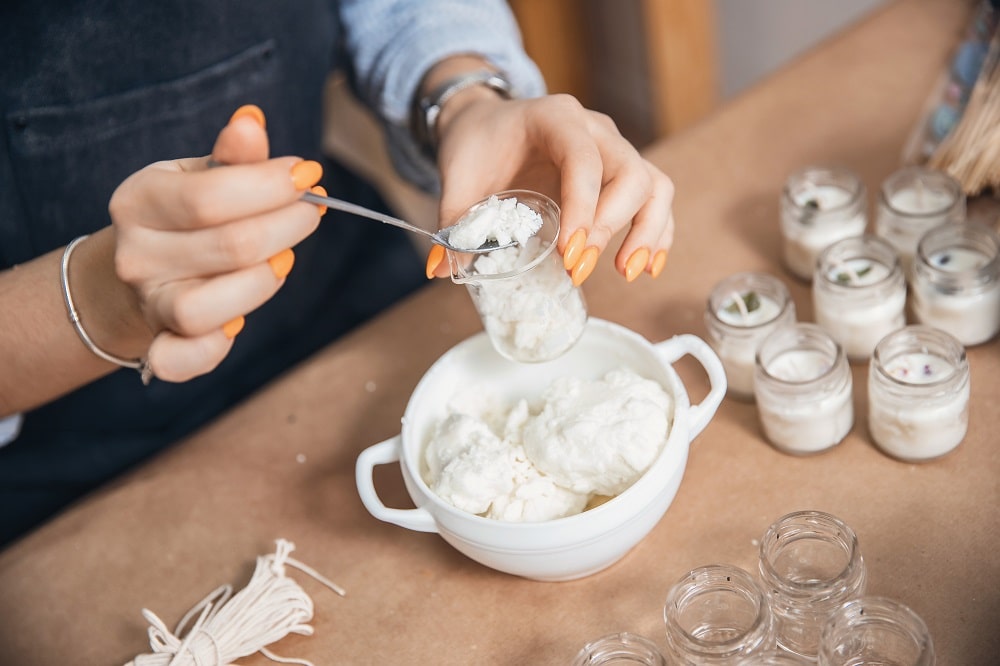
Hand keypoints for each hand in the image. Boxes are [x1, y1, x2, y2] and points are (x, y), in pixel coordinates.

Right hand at [109, 105, 325, 381]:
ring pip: (207, 308)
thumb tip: (252, 122)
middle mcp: (136, 255)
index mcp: (139, 201)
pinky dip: (211, 350)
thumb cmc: (185, 215)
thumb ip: (233, 156)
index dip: (270, 186)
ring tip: (282, 260)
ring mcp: (148, 304)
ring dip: (262, 284)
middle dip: (286, 227)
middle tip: (311, 213)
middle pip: (228, 248)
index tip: (308, 175)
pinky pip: (183, 360)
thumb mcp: (202, 174)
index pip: (209, 196)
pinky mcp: (161, 345)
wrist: (141, 271)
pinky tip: (238, 325)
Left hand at [430, 92, 674, 284]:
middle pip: (630, 171)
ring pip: (654, 185)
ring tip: (627, 272)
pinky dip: (657, 233)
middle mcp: (594, 129)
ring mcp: (613, 150)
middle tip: (579, 268)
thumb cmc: (477, 146)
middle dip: (612, 226)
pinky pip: (655, 199)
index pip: (583, 158)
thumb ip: (454, 220)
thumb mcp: (458, 177)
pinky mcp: (620, 175)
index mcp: (555, 119)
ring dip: (648, 231)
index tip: (569, 253)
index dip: (583, 207)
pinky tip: (646, 268)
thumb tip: (443, 269)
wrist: (487, 125)